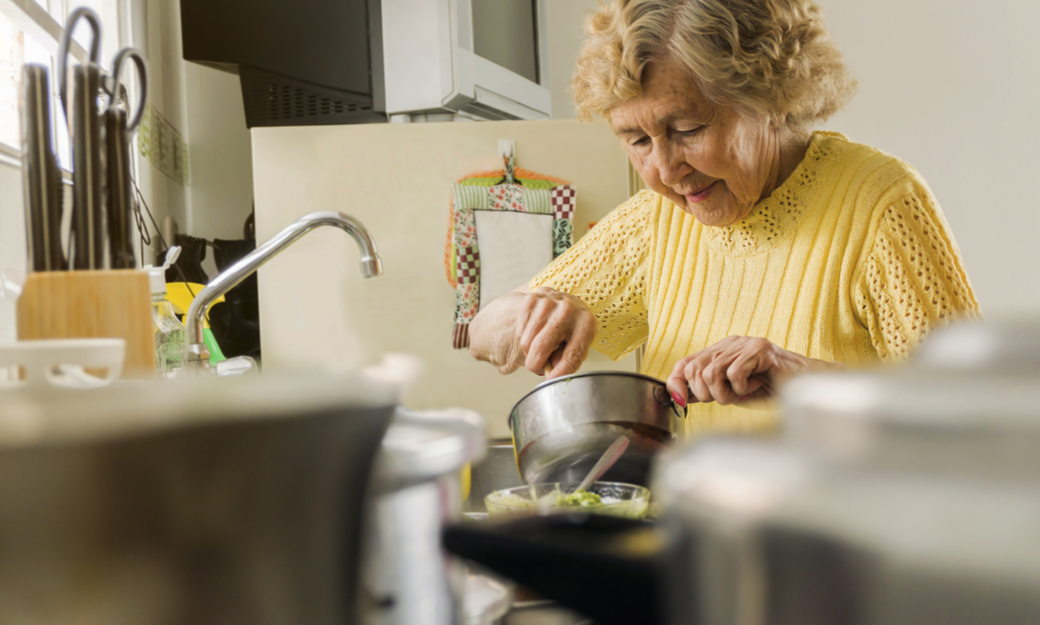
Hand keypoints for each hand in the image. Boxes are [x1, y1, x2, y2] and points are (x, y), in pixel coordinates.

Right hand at [516, 287, 595, 378]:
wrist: (564, 302)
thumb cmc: (572, 328)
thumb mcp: (578, 345)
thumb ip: (568, 362)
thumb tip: (553, 376)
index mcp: (586, 323)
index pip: (572, 354)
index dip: (560, 372)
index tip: (551, 381)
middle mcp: (567, 309)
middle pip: (541, 347)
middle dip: (536, 364)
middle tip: (540, 367)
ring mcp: (548, 302)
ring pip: (527, 342)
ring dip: (530, 353)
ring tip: (541, 348)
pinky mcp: (532, 299)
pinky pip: (520, 332)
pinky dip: (525, 339)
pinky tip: (535, 333)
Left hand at [665, 336, 842, 405]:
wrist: (807, 385)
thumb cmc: (773, 388)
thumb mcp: (734, 393)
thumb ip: (709, 391)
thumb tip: (681, 397)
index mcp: (722, 351)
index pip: (686, 362)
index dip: (676, 381)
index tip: (678, 400)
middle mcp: (730, 343)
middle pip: (695, 370)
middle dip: (706, 394)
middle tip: (728, 398)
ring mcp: (745, 344)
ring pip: (712, 373)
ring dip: (725, 394)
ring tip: (743, 393)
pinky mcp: (759, 349)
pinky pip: (734, 373)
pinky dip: (742, 388)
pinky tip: (755, 386)